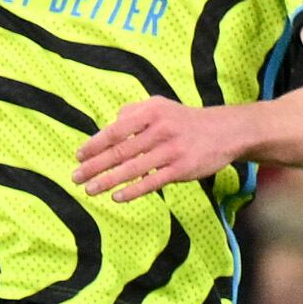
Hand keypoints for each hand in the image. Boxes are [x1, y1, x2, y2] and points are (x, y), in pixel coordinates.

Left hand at [74, 96, 248, 199]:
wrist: (226, 131)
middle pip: (120, 151)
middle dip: (94, 166)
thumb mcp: (161, 105)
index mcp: (151, 112)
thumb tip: (109, 126)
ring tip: (90, 189)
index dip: (93, 145)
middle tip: (76, 177)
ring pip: (133, 169)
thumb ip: (133, 112)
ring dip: (107, 181)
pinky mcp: (182, 168)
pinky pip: (152, 182)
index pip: (115, 130)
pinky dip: (133, 191)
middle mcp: (160, 129)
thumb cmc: (186, 121)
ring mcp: (172, 150)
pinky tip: (117, 197)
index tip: (78, 157)